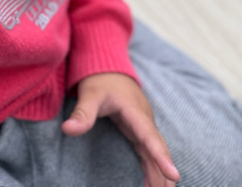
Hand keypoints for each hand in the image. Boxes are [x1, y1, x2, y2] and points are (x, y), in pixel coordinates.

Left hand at [62, 73, 178, 185]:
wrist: (107, 66)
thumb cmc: (99, 80)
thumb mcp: (90, 94)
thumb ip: (82, 113)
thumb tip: (67, 130)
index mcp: (135, 111)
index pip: (150, 137)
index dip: (161, 157)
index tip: (174, 175)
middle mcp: (144, 119)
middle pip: (158, 148)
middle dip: (164, 172)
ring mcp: (143, 124)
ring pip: (156, 151)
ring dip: (160, 173)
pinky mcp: (138, 129)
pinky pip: (149, 150)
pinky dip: (153, 167)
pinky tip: (153, 183)